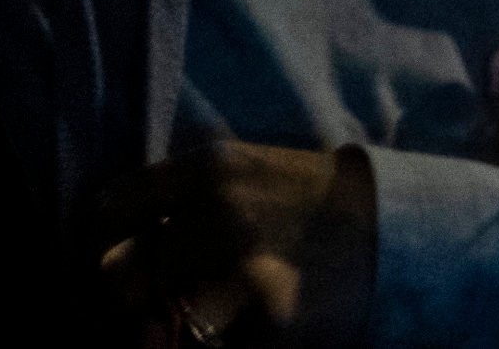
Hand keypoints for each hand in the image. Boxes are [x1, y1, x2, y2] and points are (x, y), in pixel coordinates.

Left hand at [88, 144, 376, 345]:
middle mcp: (219, 208)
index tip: (112, 271)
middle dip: (131, 303)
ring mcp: (243, 260)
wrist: (400, 230)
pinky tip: (242, 330)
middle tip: (155, 313)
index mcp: (210, 167)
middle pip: (120, 275)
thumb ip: (179, 199)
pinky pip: (202, 344)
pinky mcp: (269, 311)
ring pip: (155, 319)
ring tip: (204, 321)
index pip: (107, 212)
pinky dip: (215, 343)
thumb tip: (107, 255)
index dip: (97, 249)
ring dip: (170, 329)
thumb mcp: (247, 174)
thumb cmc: (312, 207)